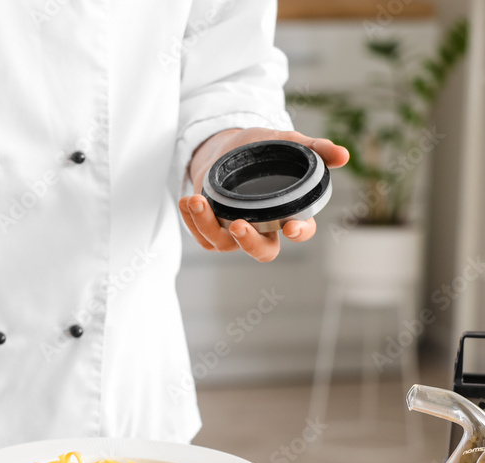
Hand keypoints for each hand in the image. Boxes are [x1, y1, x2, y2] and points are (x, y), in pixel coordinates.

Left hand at [179, 128, 348, 261]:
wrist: (226, 148)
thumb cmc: (261, 149)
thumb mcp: (287, 143)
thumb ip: (314, 149)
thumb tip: (343, 155)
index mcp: (288, 212)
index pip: (301, 230)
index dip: (300, 232)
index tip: (293, 227)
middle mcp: (263, 228)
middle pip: (263, 252)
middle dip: (251, 243)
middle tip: (240, 224)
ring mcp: (236, 232)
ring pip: (225, 244)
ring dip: (208, 225)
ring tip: (197, 200)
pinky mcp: (212, 230)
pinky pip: (203, 236)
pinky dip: (192, 220)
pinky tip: (188, 200)